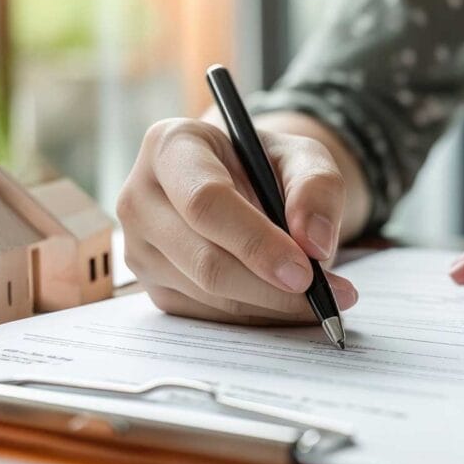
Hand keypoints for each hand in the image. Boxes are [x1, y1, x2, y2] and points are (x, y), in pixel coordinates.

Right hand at [118, 117, 358, 323]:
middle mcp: (140, 197)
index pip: (205, 202)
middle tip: (325, 297)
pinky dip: (255, 316)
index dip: (256, 242)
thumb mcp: (302, 156)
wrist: (237, 184)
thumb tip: (314, 242)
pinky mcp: (151, 286)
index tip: (304, 270)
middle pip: (204, 260)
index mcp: (170, 147)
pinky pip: (207, 316)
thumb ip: (317, 187)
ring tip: (319, 299)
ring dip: (270, 306)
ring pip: (208, 296)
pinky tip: (285, 303)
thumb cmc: (264, 164)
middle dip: (270, 287)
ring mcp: (138, 247)